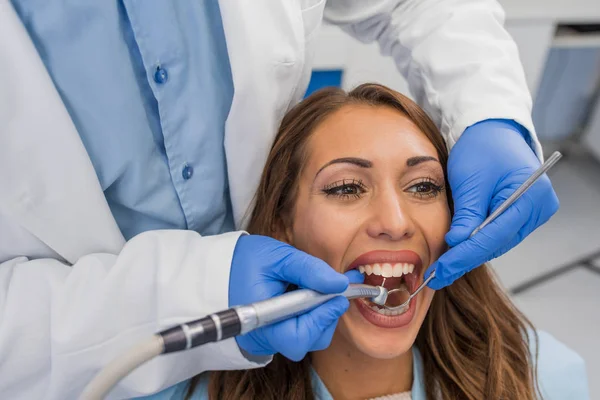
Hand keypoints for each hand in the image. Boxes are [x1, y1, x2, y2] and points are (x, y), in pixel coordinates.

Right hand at [229, 235, 362, 360]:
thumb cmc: (243, 260)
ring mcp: (265, 340)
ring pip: (305, 338)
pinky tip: (306, 297)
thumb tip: (340, 284)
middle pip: (306, 341)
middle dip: (325, 316)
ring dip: (318, 316)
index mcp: (259, 320)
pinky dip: (308, 317)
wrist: (217, 268)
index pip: (298, 337)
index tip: (338, 296)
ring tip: (315, 289)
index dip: (323, 318)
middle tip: (332, 290)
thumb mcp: (278, 256)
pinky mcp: (269, 337)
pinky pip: (296, 333)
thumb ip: (309, 270)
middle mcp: (262, 338)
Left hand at [427, 119, 558, 289]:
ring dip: (471, 252)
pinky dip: (478, 241)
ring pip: (497, 242)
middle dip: (465, 258)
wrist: (492, 129)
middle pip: (497, 244)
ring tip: (444, 264)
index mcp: (530, 198)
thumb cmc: (481, 147)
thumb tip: (457, 244)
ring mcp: (532, 213)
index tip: (441, 270)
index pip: (492, 238)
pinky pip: (498, 234)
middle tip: (438, 273)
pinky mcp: (523, 213)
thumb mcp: (469, 181)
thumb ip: (466, 215)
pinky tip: (458, 248)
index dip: (464, 256)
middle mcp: (538, 209)